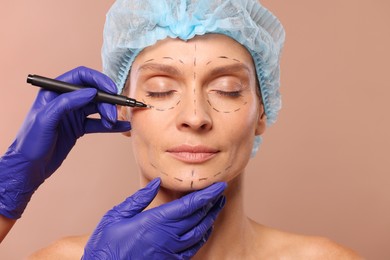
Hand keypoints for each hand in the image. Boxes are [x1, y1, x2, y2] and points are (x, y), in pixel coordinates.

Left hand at [0, 66, 130, 218]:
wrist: (29, 167)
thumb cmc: (30, 142)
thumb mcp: (46, 118)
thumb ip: (67, 102)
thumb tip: (91, 91)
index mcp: (54, 91)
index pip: (81, 76)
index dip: (98, 80)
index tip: (112, 89)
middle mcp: (65, 100)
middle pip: (93, 93)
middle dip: (106, 101)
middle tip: (112, 115)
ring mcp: (73, 114)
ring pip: (97, 108)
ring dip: (109, 113)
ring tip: (113, 123)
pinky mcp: (78, 127)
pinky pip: (98, 123)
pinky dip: (110, 125)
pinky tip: (122, 126)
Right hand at [83, 179, 226, 259]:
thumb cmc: (106, 245)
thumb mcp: (116, 216)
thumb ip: (139, 198)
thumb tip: (156, 183)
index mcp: (155, 222)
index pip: (189, 205)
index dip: (207, 195)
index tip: (219, 185)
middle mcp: (167, 237)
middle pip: (198, 218)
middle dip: (212, 204)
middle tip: (220, 193)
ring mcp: (170, 251)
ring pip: (199, 233)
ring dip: (210, 218)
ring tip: (216, 207)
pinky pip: (193, 249)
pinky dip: (202, 237)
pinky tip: (205, 230)